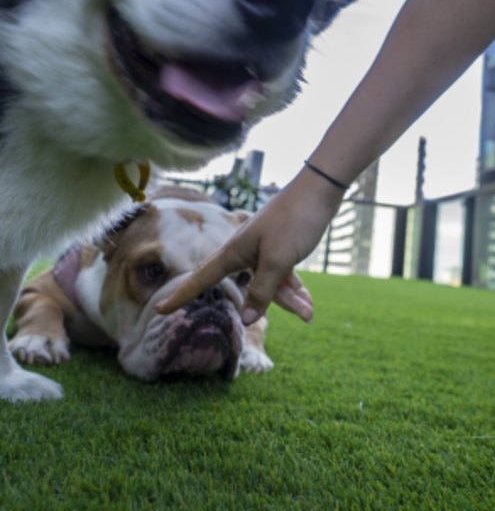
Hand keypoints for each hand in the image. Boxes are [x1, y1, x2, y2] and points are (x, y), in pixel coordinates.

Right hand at [155, 168, 345, 323]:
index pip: (201, 278)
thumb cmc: (294, 220)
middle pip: (247, 287)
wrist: (320, 190)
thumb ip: (262, 291)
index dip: (181, 295)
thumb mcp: (277, 260)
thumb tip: (246, 320)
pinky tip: (309, 302)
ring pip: (270, 284)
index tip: (159, 308)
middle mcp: (245, 251)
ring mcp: (263, 249)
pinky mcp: (281, 248)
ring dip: (290, 298)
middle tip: (287, 317)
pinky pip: (283, 276)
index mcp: (234, 250)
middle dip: (265, 305)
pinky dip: (295, 287)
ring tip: (310, 311)